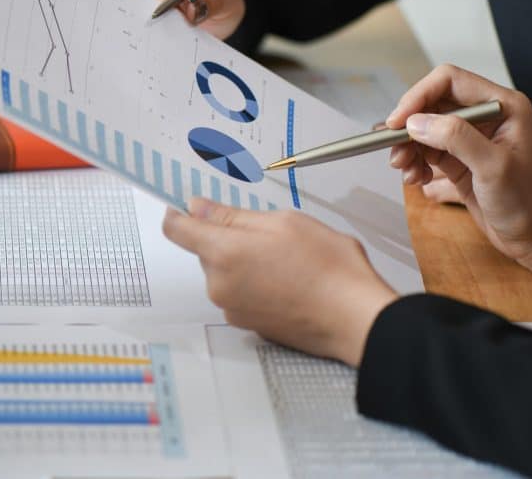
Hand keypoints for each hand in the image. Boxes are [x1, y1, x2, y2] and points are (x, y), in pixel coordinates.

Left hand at [163, 198, 396, 366]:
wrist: (355, 319)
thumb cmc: (328, 268)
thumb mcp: (283, 222)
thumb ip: (233, 216)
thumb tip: (197, 207)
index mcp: (223, 253)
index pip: (177, 230)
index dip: (179, 213)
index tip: (188, 206)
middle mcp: (219, 285)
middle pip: (206, 250)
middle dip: (230, 238)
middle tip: (271, 234)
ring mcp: (232, 308)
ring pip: (225, 272)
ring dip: (245, 261)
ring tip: (288, 260)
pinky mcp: (248, 324)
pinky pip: (240, 293)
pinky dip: (256, 283)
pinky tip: (289, 281)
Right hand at [385, 65, 531, 278]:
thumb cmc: (529, 203)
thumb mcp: (494, 167)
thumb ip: (456, 138)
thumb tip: (416, 123)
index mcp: (502, 105)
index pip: (449, 81)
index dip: (419, 96)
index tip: (397, 122)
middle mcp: (486, 116)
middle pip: (432, 104)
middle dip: (409, 126)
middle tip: (395, 150)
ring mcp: (471, 138)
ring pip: (425, 128)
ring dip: (408, 146)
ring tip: (404, 169)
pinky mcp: (460, 160)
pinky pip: (426, 150)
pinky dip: (415, 161)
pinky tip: (415, 178)